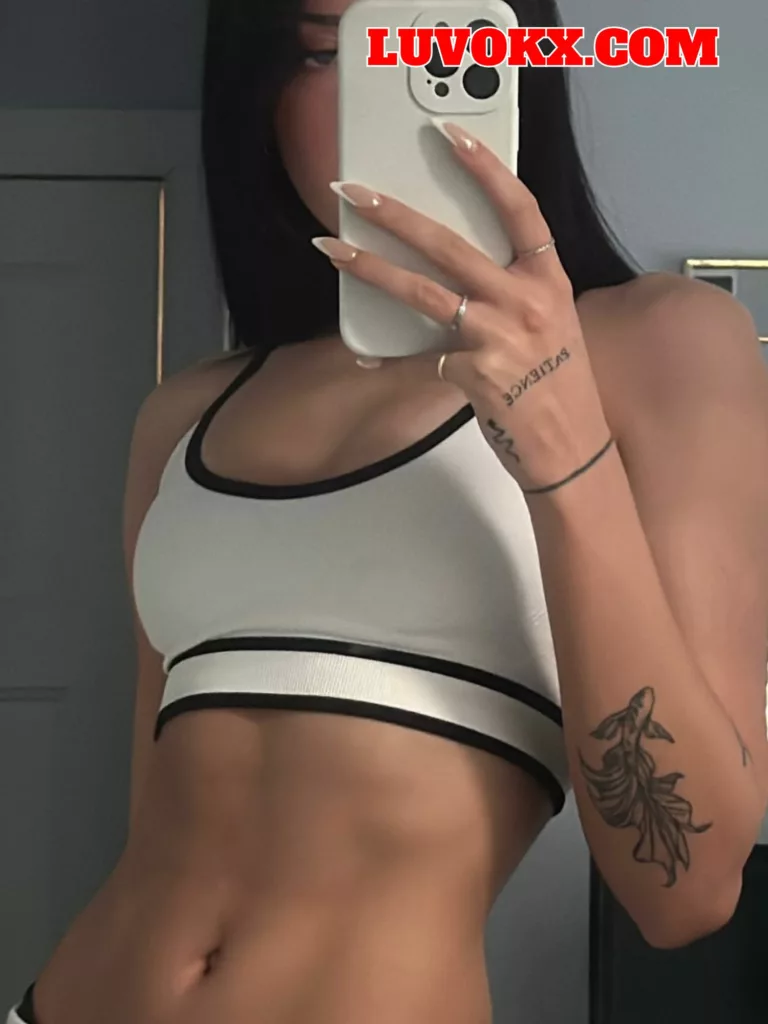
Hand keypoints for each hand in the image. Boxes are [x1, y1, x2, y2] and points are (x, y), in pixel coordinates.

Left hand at [312, 121, 613, 495]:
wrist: (573, 449)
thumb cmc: (560, 387)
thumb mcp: (552, 326)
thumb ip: (513, 292)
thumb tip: (458, 270)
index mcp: (548, 281)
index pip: (519, 209)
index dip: (485, 168)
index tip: (450, 135)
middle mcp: (525, 301)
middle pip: (450, 244)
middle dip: (395, 214)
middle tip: (353, 192)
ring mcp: (498, 336)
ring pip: (422, 290)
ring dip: (370, 267)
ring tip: (332, 248)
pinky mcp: (474, 372)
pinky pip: (417, 358)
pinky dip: (388, 360)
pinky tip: (361, 358)